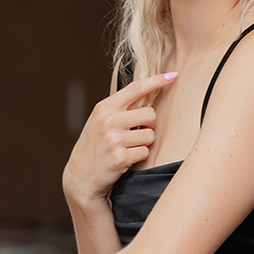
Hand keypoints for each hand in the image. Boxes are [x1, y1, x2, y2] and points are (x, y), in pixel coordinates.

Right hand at [64, 72, 176, 207]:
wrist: (80, 178)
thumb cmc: (95, 147)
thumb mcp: (101, 122)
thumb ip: (120, 109)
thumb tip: (148, 94)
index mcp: (104, 107)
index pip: (136, 88)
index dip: (157, 81)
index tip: (173, 75)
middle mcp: (109, 120)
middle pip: (150, 114)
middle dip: (148, 125)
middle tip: (135, 135)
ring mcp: (114, 139)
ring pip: (150, 135)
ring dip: (144, 143)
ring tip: (126, 148)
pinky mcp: (121, 157)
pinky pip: (145, 152)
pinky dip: (139, 157)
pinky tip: (125, 160)